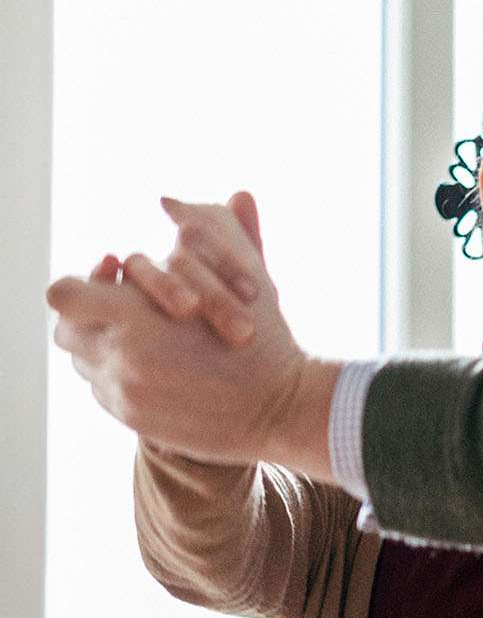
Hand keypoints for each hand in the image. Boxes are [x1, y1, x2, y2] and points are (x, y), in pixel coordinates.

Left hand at [47, 193, 331, 469]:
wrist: (281, 409)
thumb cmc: (267, 338)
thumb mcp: (249, 277)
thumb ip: (224, 232)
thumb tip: (213, 196)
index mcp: (136, 319)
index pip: (66, 295)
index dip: (85, 282)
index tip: (113, 273)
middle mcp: (120, 359)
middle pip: (67, 330)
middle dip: (91, 314)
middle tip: (124, 306)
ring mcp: (125, 394)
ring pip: (84, 362)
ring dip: (103, 344)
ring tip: (141, 336)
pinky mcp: (135, 421)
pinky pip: (104, 392)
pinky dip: (121, 375)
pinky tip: (155, 367)